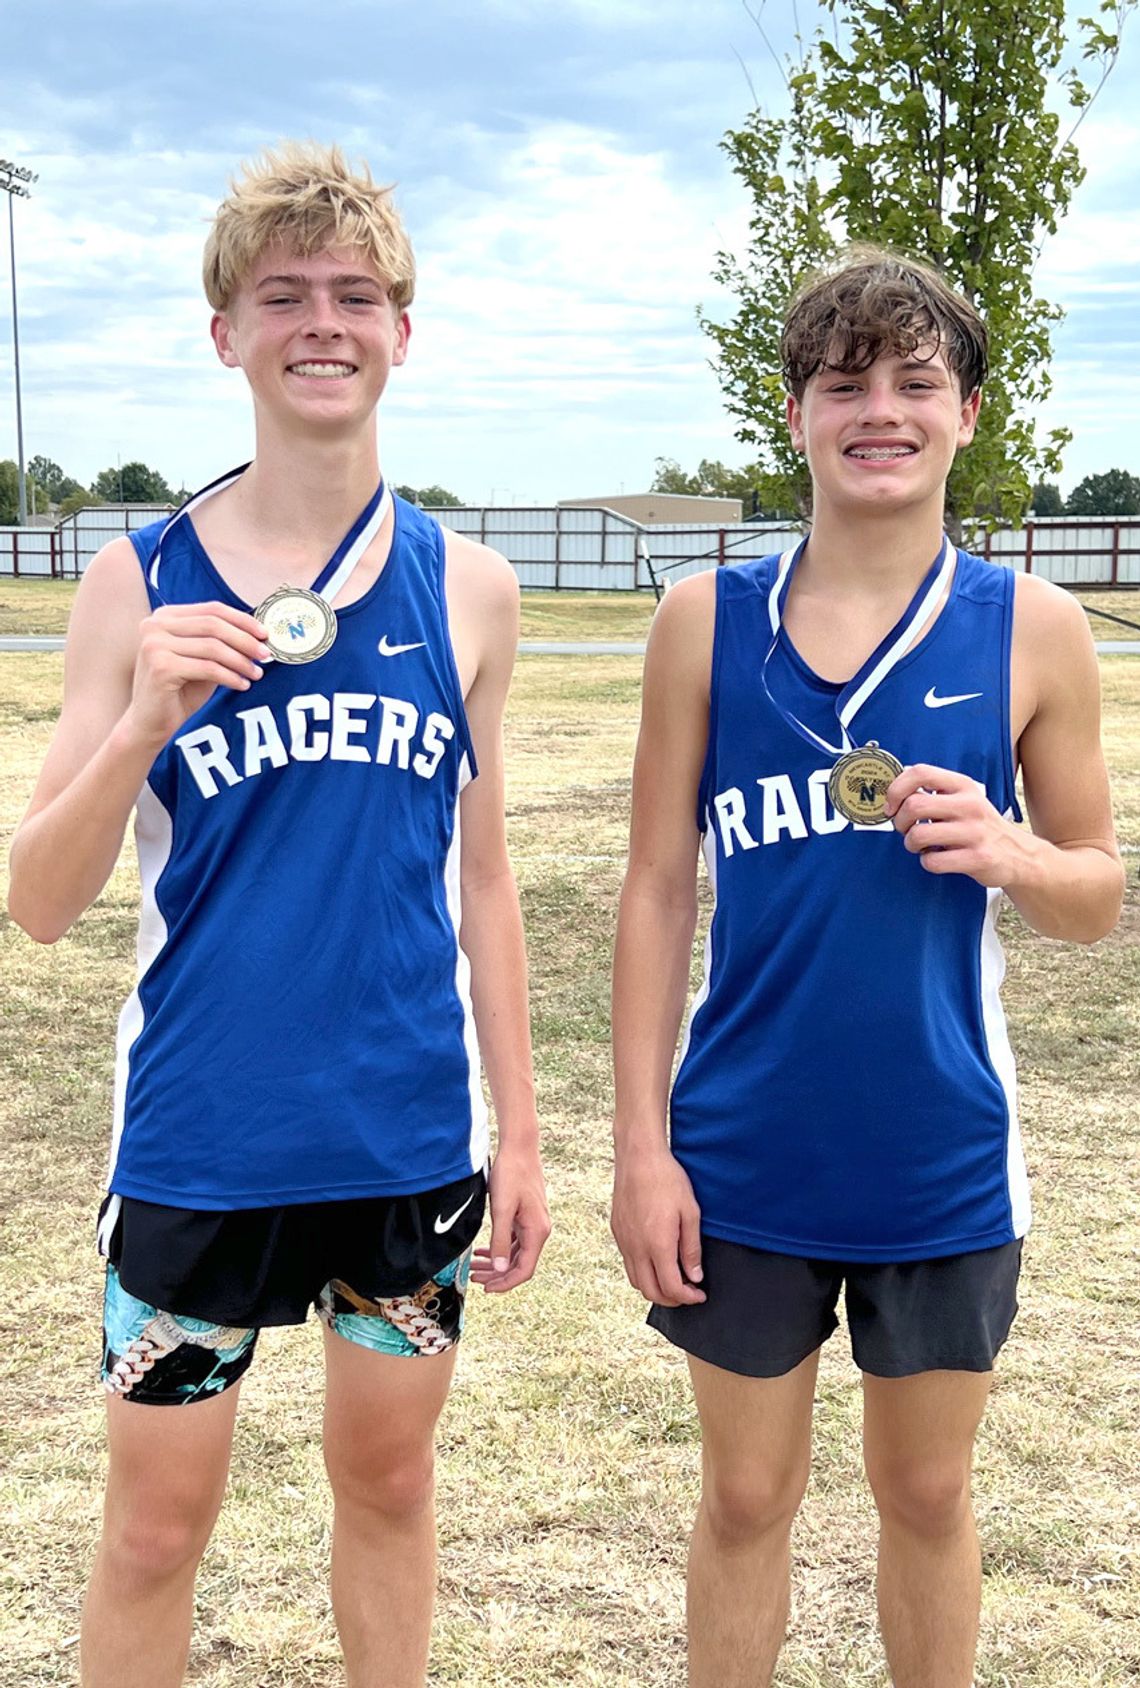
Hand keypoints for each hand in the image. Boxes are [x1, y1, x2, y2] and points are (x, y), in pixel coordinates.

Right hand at [126, 601, 269, 747]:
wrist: (150, 723)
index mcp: (164, 617)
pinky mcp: (161, 667)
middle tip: (266, 654)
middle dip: (245, 640)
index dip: (242, 620)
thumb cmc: (179, 691)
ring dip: (241, 661)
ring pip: (213, 647)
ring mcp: (155, 645)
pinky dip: (230, 676)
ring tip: (256, 674)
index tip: (265, 634)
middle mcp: (155, 626)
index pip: (212, 610)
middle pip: (213, 625)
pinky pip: (208, 668)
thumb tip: (258, 635)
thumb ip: (220, 643)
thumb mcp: (202, 659)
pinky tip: (242, 685)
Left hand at [470, 1143, 550, 1292]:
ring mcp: (533, 1223)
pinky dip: (499, 1248)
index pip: (524, 1269)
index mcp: (537, 1231)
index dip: (506, 1283)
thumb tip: (501, 1269)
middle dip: (497, 1275)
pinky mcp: (526, 1216)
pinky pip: (514, 1241)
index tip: (487, 1288)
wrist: (519, 1148)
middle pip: (519, 1264)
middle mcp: (539, 1230)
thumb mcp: (502, 1209)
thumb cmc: (512, 1174)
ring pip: (515, 1253)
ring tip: (474, 1267)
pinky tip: (483, 1251)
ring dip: (496, 1263)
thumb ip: (501, 1240)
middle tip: (474, 1278)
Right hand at [611, 1143, 705, 1306]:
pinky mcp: (617, 1231)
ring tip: (672, 1279)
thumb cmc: (667, 1180)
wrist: (639, 1156)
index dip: (688, 1298)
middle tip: (687, 1293)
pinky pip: (628, 1263)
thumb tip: (694, 1276)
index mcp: (657, 1244)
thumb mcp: (690, 1212)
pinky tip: (656, 1260)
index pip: (671, 1288)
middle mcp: (636, 1247)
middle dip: (671, 1300)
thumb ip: (691, 1248)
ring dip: (654, 1288)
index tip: (699, 1295)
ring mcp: (624, 1240)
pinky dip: (642, 1272)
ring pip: (636, 1280)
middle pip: (650, 1292)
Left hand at [885, 763, 1033, 887]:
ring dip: (910, 844)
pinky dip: (927, 862)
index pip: (920, 773)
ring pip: (918, 835)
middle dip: (899, 822)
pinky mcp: (978, 858)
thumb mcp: (962, 799)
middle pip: (914, 805)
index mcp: (963, 786)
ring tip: (920, 846)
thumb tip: (894, 790)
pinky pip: (932, 861)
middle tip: (904, 829)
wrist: (1017, 854)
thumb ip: (933, 792)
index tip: (891, 806)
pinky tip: (937, 858)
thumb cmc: (979, 825)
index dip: (896, 789)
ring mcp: (975, 832)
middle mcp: (970, 805)